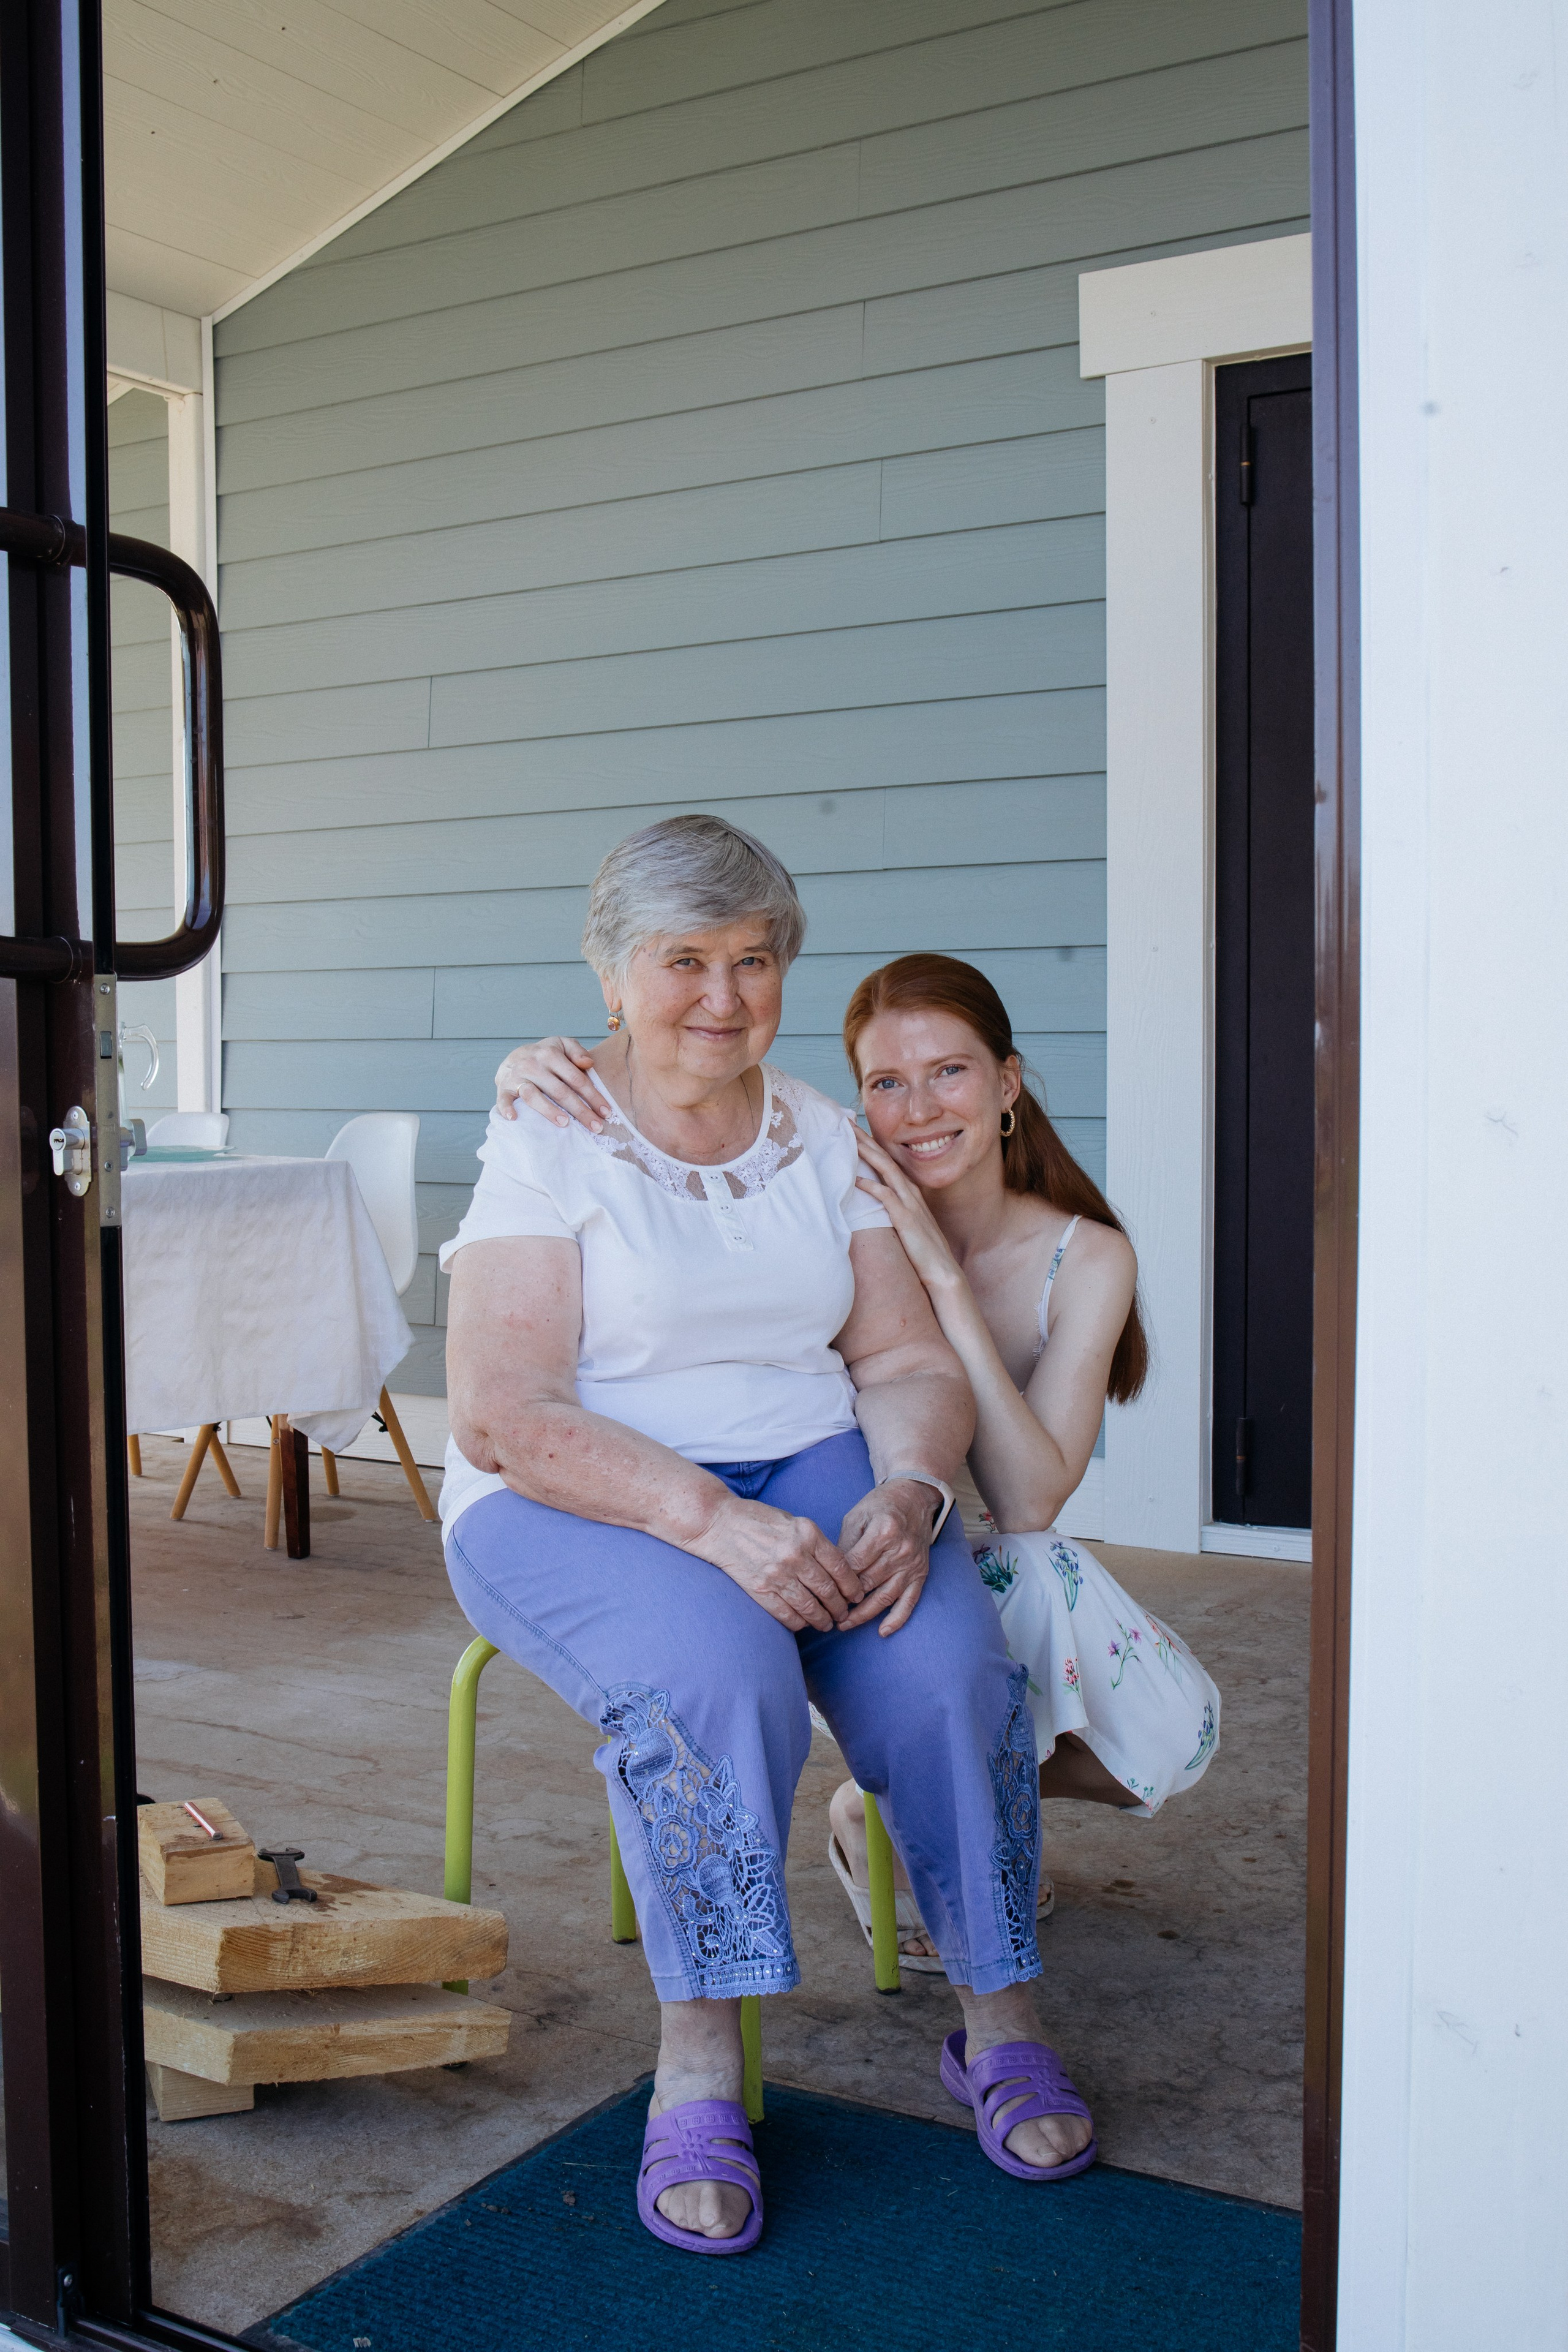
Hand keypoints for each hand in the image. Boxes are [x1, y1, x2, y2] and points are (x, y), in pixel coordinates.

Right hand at [494, 1037, 602, 1129]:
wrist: (513, 1057)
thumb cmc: (544, 1055)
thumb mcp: (562, 1045)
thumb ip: (577, 1051)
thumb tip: (589, 1063)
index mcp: (551, 1054)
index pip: (576, 1078)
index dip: (593, 1096)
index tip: (606, 1112)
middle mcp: (533, 1065)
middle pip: (559, 1091)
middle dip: (580, 1110)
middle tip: (596, 1127)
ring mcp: (517, 1077)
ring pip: (533, 1096)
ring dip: (549, 1111)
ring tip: (565, 1124)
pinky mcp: (503, 1088)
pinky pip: (503, 1099)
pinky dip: (506, 1108)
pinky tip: (514, 1118)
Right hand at [696, 1493, 865, 1632]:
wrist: (719, 1523)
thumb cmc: (758, 1519)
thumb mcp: (793, 1521)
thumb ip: (815, 1542)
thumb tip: (837, 1569)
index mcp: (808, 1534)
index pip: (841, 1567)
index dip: (852, 1586)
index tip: (856, 1595)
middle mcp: (795, 1555)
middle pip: (828, 1590)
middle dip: (840, 1607)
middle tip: (844, 1614)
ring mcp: (777, 1574)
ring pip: (810, 1607)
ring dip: (822, 1620)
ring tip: (827, 1624)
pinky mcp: (760, 1589)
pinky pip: (786, 1614)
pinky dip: (799, 1623)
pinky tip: (804, 1624)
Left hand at [836, 1478, 935, 1634]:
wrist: (915, 1498)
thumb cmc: (880, 1506)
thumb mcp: (856, 1516)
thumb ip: (845, 1545)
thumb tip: (830, 1574)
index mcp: (883, 1532)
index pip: (854, 1565)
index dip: (836, 1580)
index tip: (820, 1590)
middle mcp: (900, 1550)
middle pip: (868, 1583)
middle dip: (845, 1601)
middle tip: (825, 1612)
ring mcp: (912, 1565)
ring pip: (885, 1597)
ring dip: (864, 1615)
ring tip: (844, 1625)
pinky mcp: (921, 1574)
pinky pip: (910, 1601)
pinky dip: (897, 1619)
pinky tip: (882, 1632)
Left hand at [854, 1132, 962, 1293]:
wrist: (943, 1273)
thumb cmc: (924, 1252)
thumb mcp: (908, 1225)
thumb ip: (895, 1211)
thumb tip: (876, 1204)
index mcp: (910, 1193)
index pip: (888, 1162)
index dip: (871, 1145)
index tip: (853, 1131)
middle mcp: (910, 1193)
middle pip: (885, 1159)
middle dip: (865, 1140)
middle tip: (845, 1122)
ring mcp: (910, 1205)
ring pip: (886, 1171)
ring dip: (867, 1154)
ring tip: (849, 1139)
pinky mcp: (906, 1220)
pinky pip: (887, 1198)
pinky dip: (871, 1186)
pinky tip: (856, 1179)